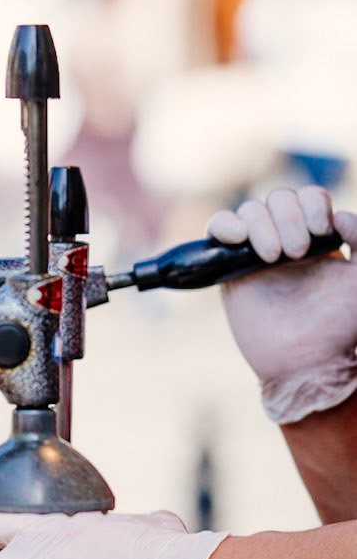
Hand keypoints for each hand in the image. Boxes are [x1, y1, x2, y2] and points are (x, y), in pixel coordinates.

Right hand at [206, 187, 356, 424]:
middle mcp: (285, 241)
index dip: (312, 205)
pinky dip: (225, 225)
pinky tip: (238, 239)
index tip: (320, 231)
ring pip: (249, 210)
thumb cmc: (340, 325)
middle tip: (297, 253)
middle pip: (278, 198)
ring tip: (273, 259)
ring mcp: (254, 254)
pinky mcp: (227, 270)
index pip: (308, 197)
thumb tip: (338, 216)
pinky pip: (217, 228)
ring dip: (262, 227)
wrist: (308, 361)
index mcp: (317, 238)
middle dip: (288, 218)